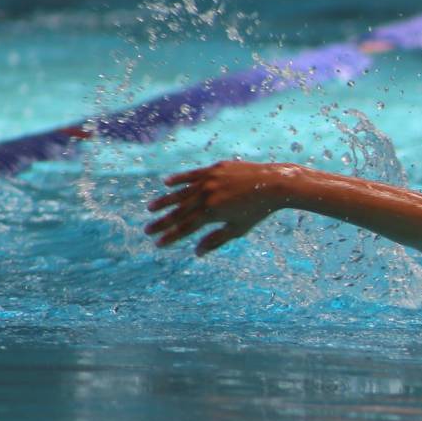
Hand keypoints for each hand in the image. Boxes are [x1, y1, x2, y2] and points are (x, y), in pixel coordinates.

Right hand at [145, 160, 291, 254]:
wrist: (274, 184)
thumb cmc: (257, 211)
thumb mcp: (237, 229)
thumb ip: (216, 240)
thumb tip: (197, 252)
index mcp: (211, 213)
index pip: (185, 228)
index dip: (170, 237)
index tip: (158, 243)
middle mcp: (206, 195)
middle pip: (179, 212)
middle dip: (162, 222)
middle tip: (147, 230)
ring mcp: (209, 180)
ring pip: (181, 192)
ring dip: (164, 201)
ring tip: (150, 209)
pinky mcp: (214, 169)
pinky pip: (192, 174)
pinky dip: (179, 179)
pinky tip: (166, 183)